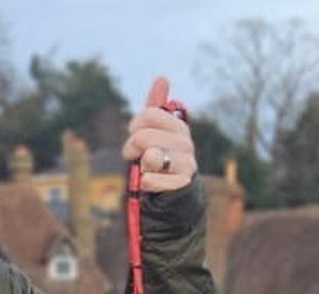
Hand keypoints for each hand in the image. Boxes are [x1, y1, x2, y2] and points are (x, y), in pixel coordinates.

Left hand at [121, 77, 195, 192]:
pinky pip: (150, 180)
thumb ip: (155, 109)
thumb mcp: (156, 132)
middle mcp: (186, 143)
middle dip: (131, 148)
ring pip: (150, 158)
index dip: (135, 126)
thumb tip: (163, 77)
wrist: (174, 191)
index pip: (148, 115)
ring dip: (141, 166)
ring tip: (147, 169)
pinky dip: (145, 183)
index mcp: (178, 126)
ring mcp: (187, 163)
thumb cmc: (160, 157)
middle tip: (136, 156)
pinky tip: (151, 182)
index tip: (134, 135)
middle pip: (143, 137)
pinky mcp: (182, 184)